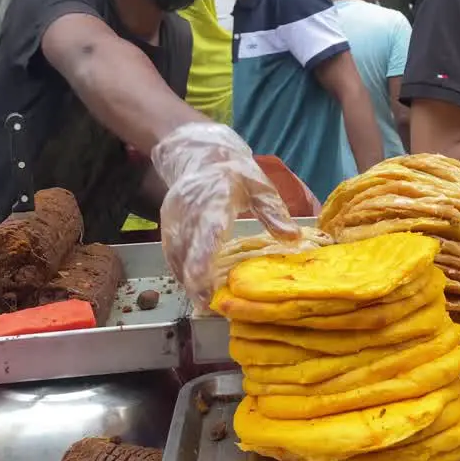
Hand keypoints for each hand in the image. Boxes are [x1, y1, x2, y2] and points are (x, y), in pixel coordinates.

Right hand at [151, 123, 298, 302]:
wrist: (200, 155)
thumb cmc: (235, 173)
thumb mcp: (259, 186)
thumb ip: (273, 212)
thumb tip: (293, 237)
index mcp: (213, 200)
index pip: (206, 234)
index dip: (203, 263)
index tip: (206, 287)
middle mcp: (188, 211)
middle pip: (186, 251)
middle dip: (194, 280)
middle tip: (207, 305)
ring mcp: (173, 218)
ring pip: (175, 254)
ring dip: (186, 279)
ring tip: (202, 301)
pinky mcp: (166, 224)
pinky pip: (170, 252)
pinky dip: (180, 270)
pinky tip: (192, 286)